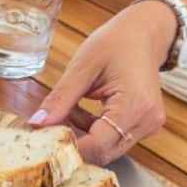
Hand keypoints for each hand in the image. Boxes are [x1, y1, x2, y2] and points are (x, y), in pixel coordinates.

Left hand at [27, 2, 176, 163]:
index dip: (68, 145)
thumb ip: (60, 99)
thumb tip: (37, 123)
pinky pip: (114, 139)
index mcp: (135, 104)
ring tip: (69, 108)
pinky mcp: (145, 125)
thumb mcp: (82, 67)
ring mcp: (149, 125)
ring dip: (82, 135)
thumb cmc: (116, 43)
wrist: (143, 34)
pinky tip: (82, 110)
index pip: (98, 145)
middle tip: (51, 121)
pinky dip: (93, 130)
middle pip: (103, 151)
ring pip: (107, 148)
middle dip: (73, 140)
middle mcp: (147, 121)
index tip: (44, 136)